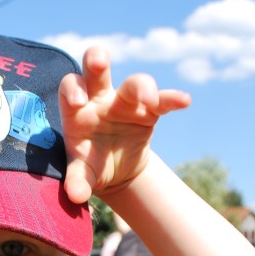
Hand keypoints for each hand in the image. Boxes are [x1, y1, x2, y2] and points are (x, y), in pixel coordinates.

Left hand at [59, 46, 190, 203]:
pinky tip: (184, 101)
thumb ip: (77, 181)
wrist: (116, 171)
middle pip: (96, 70)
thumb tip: (76, 195)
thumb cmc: (91, 165)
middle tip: (99, 61)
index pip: (70, 88)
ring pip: (135, 83)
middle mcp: (100, 98)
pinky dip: (172, 99)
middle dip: (97, 60)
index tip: (78, 101)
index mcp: (77, 110)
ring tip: (149, 99)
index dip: (72, 89)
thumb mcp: (83, 174)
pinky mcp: (150, 111)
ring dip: (143, 87)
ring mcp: (126, 102)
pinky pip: (162, 101)